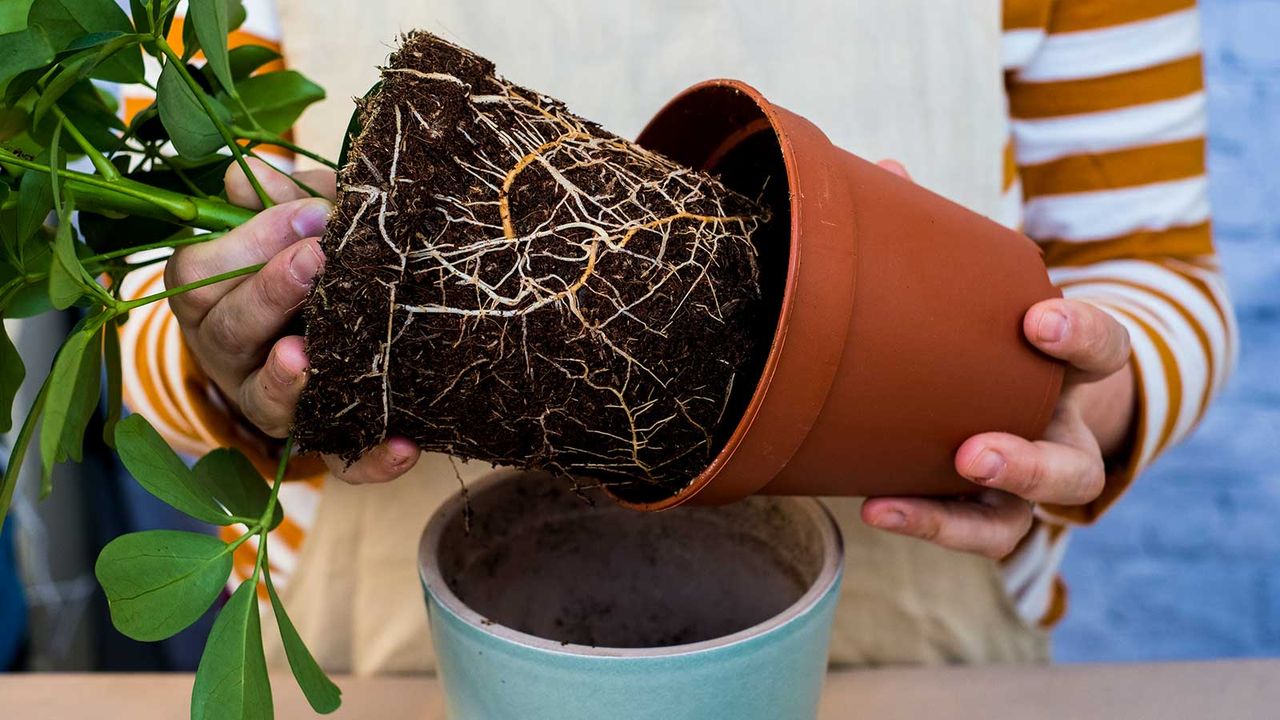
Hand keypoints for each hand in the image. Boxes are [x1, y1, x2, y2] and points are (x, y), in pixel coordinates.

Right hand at [166, 159, 420, 482]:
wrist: (350, 337)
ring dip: (288, 380)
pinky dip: (372, 460)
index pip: (199, 275)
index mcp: (212, 302)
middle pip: (229, 331)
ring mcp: (275, 408)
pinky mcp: (326, 446)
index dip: (247, 243)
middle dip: (270, 293)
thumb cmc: (313, 266)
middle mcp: (232, 359)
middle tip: (317, 258)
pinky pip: (343, 461)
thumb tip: (253, 175)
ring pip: (266, 402)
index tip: (309, 216)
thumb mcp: (301, 227)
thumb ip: (284, 202)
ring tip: (308, 353)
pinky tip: (405, 445)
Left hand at [860, 160, 1136, 557]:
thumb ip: (940, 243)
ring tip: (911, 497)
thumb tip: (887, 169)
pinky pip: (971, 532)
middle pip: (1075, 469)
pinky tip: (873, 507)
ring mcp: (1023, 486)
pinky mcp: (985, 515)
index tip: (1036, 320)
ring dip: (971, 515)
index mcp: (1065, 372)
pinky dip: (928, 521)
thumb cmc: (984, 336)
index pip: (1104, 354)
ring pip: (1025, 520)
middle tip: (976, 449)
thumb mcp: (980, 294)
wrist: (1002, 398)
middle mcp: (1057, 435)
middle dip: (1031, 461)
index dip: (1080, 338)